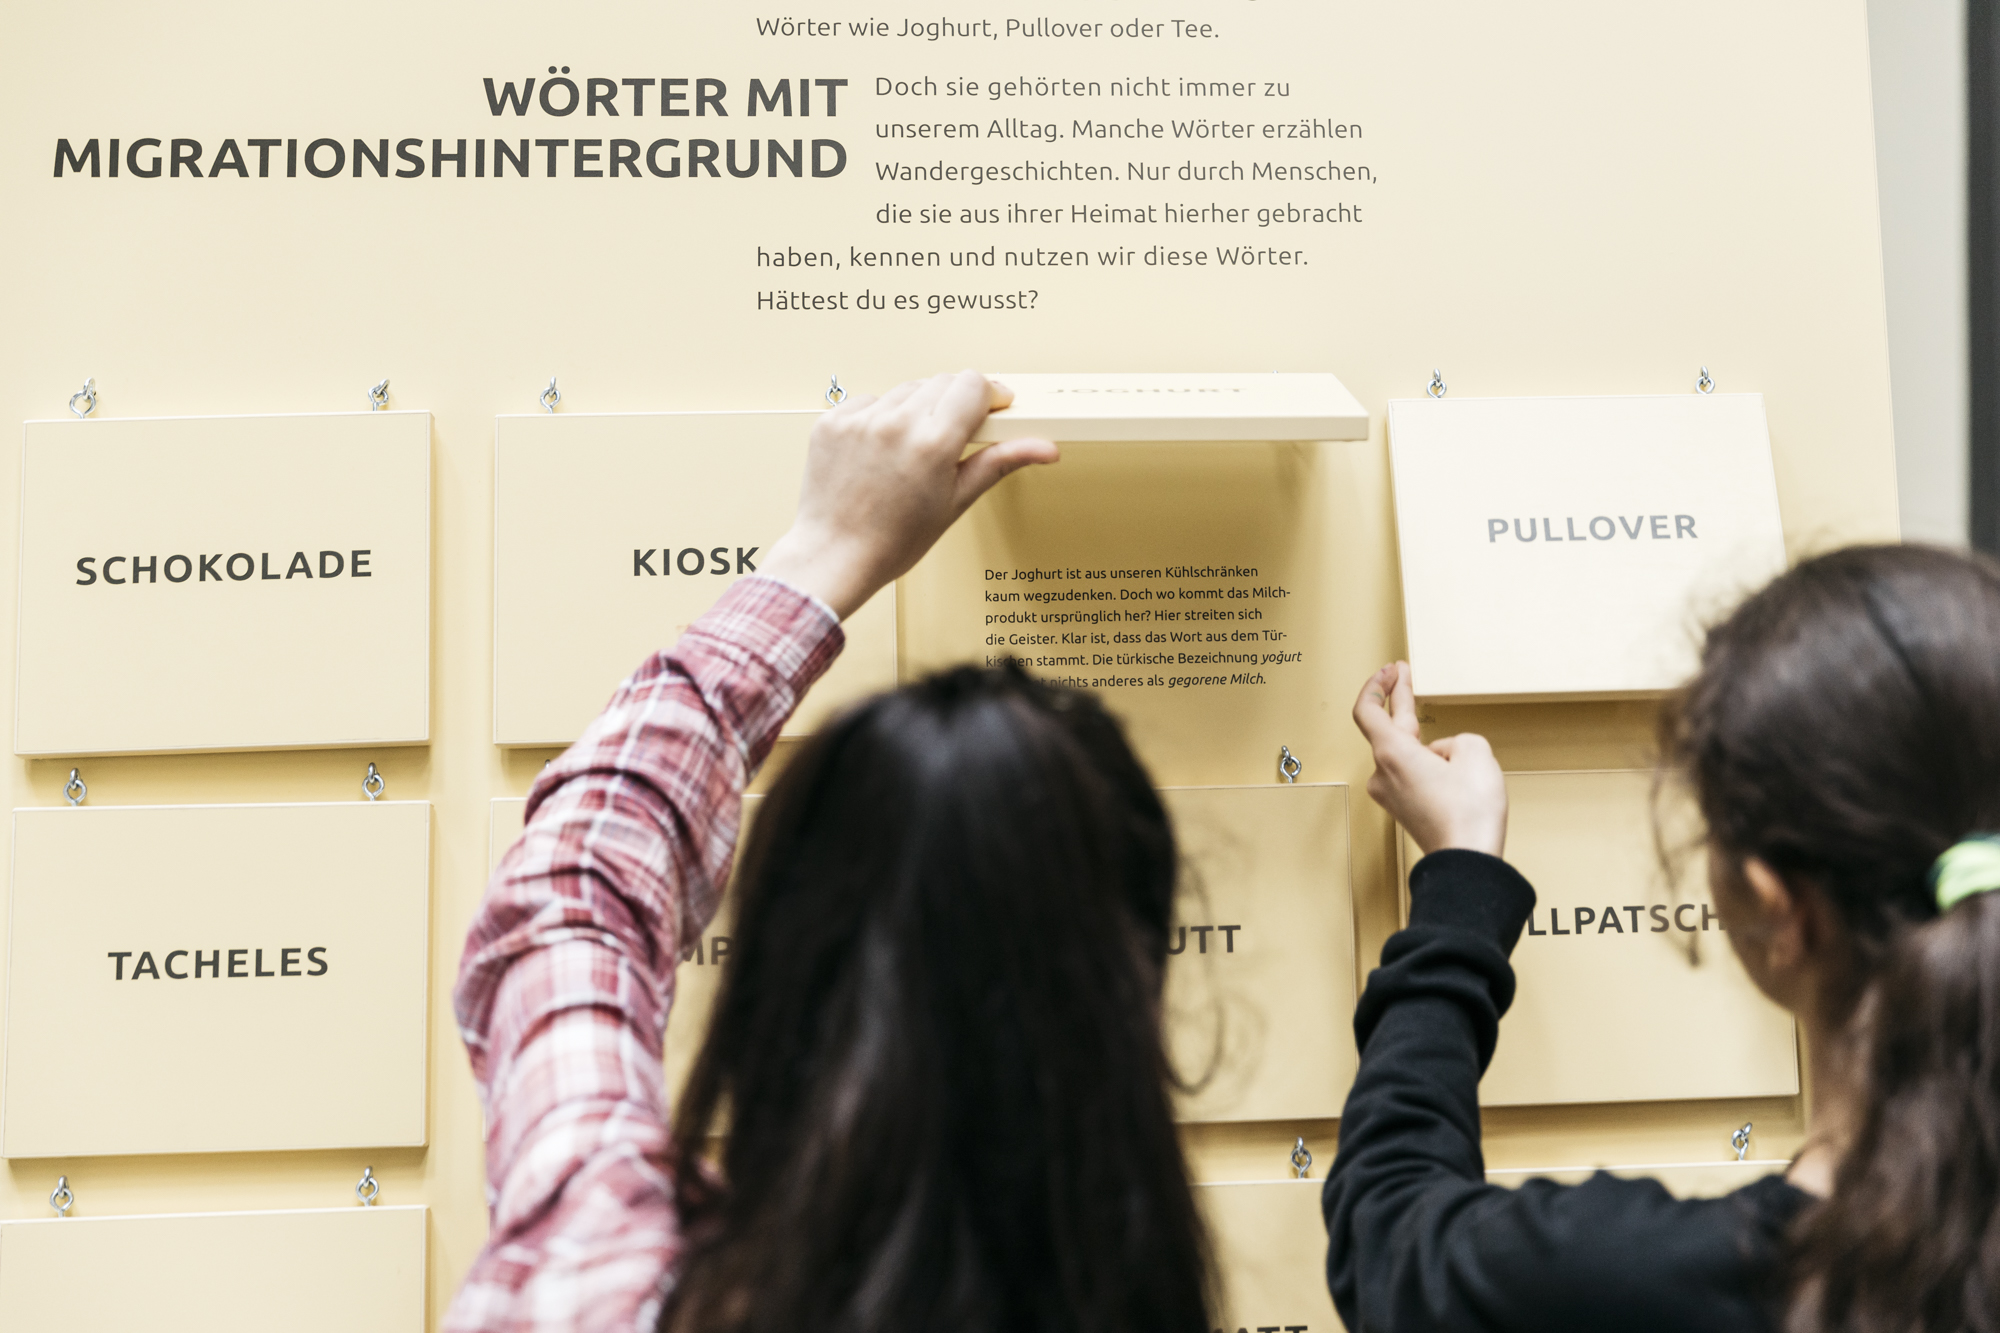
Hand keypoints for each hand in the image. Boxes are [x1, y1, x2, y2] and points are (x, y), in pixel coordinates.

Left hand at [757, 371, 1058, 617]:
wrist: (834, 557)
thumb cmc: (893, 541)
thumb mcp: (956, 502)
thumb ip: (1000, 462)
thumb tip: (1046, 448)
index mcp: (932, 443)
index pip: (973, 384)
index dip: (989, 395)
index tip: (993, 408)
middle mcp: (895, 424)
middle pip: (942, 381)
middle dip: (956, 402)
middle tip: (954, 438)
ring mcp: (859, 420)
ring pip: (906, 389)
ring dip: (918, 409)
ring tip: (912, 451)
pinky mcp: (832, 422)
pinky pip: (870, 401)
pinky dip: (881, 418)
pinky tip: (881, 451)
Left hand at [1351, 661, 1507, 856]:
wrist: (1467, 862)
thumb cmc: (1468, 814)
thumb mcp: (1476, 753)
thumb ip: (1457, 740)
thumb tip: (1443, 756)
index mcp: (1392, 753)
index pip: (1367, 710)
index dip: (1377, 685)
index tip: (1390, 671)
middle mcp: (1383, 774)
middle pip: (1386, 729)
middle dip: (1399, 701)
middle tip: (1402, 676)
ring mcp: (1391, 795)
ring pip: (1407, 755)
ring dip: (1429, 746)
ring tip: (1463, 761)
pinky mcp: (1404, 810)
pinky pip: (1413, 776)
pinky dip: (1430, 767)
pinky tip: (1457, 777)